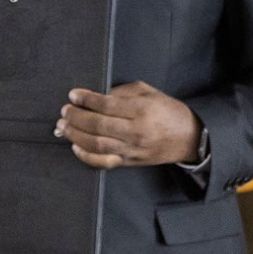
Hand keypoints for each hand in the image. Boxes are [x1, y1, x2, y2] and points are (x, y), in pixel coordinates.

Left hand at [59, 81, 201, 167]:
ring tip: (63, 126)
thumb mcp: (150, 92)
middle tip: (65, 111)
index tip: (73, 95)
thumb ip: (123, 91)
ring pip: (96, 144)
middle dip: (76, 117)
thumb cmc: (169, 112)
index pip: (107, 105)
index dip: (86, 99)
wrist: (189, 137)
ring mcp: (131, 149)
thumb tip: (97, 94)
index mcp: (142, 110)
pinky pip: (103, 162)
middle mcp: (136, 131)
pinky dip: (86, 156)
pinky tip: (75, 146)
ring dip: (75, 135)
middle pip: (98, 125)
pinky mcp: (129, 161)